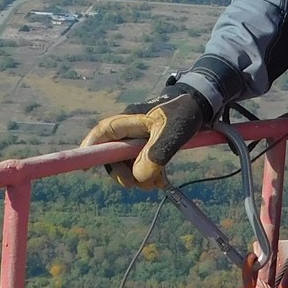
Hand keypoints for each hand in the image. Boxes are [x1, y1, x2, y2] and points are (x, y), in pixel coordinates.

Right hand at [80, 88, 211, 188]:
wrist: (203, 103)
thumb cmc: (185, 111)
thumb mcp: (173, 132)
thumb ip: (156, 154)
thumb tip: (139, 177)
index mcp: (129, 120)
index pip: (102, 133)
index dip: (90, 149)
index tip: (84, 167)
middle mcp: (130, 129)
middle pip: (114, 156)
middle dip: (125, 173)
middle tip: (141, 184)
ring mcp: (139, 138)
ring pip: (129, 164)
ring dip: (141, 177)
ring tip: (159, 182)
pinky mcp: (150, 146)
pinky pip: (143, 165)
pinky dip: (150, 175)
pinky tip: (162, 180)